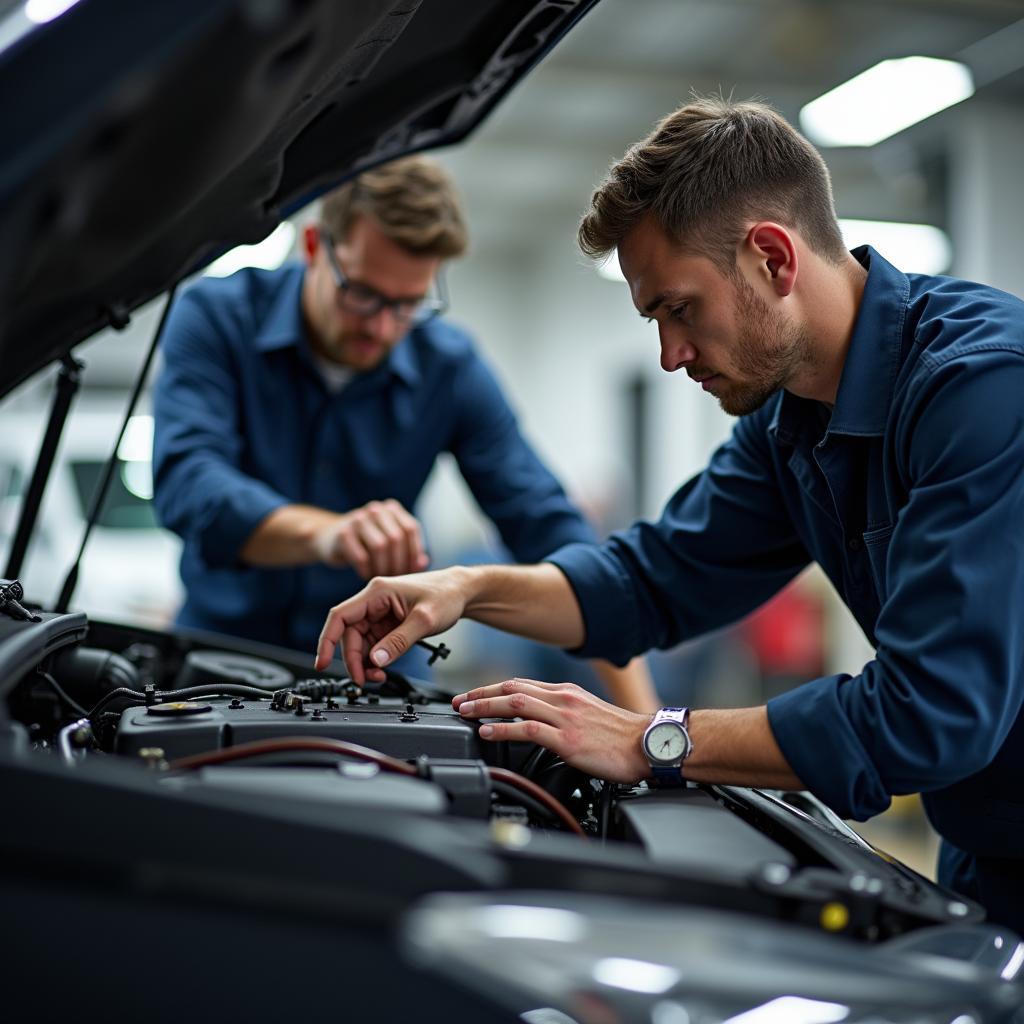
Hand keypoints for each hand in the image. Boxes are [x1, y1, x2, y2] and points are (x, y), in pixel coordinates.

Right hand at [313, 499, 428, 578]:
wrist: (329, 539)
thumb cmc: (366, 544)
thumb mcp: (389, 543)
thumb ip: (408, 550)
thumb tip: (423, 562)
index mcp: (391, 509)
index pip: (410, 528)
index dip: (413, 552)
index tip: (411, 571)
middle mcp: (375, 510)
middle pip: (396, 538)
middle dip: (398, 563)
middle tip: (395, 578)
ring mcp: (357, 519)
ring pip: (379, 546)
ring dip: (383, 568)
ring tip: (381, 577)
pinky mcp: (342, 534)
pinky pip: (361, 557)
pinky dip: (367, 570)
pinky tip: (366, 576)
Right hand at [315, 569, 469, 680]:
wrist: (462, 591)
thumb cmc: (446, 594)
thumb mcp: (424, 620)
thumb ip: (399, 641)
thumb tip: (376, 660)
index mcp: (377, 592)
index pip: (340, 616)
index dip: (327, 641)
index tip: (322, 663)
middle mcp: (374, 601)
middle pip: (349, 635)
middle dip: (354, 660)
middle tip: (366, 681)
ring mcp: (380, 613)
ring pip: (360, 642)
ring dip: (364, 663)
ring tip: (379, 677)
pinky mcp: (388, 623)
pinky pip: (373, 644)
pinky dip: (375, 659)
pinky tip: (384, 669)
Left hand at [454, 678, 651, 783]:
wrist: (649, 744)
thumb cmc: (622, 736)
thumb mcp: (588, 715)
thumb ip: (562, 715)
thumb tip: (537, 723)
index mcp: (566, 693)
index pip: (520, 685)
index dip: (491, 689)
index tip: (472, 695)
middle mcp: (563, 700)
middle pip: (512, 689)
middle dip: (480, 694)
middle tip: (459, 702)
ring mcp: (565, 718)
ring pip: (515, 704)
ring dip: (485, 707)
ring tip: (466, 713)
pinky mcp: (568, 740)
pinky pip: (528, 730)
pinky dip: (503, 729)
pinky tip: (487, 732)